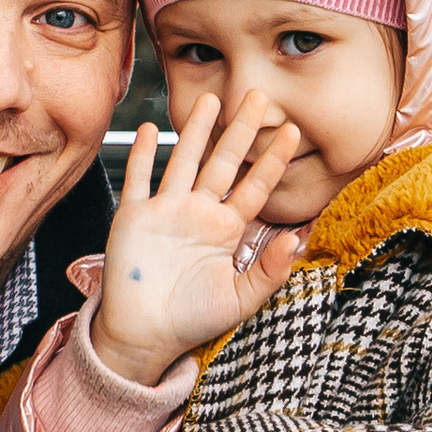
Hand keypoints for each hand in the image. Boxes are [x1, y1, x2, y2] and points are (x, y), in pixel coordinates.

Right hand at [92, 94, 307, 386]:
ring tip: (210, 99)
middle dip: (240, 129)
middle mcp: (198, 214)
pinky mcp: (134, 217)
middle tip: (258, 95)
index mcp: (225, 231)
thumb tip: (298, 240)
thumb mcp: (240, 300)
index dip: (273, 160)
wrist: (145, 336)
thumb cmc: (191, 321)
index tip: (292, 132)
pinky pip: (139, 179)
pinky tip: (149, 129)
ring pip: (184, 161)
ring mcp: (166, 212)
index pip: (255, 187)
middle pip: (223, 162)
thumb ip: (270, 272)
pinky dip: (142, 154)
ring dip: (197, 131)